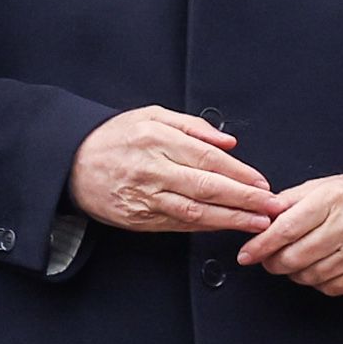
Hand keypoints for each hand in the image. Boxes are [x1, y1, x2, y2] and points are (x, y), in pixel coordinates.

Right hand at [72, 105, 279, 236]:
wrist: (71, 163)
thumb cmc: (114, 138)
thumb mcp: (150, 116)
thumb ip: (192, 127)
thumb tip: (228, 142)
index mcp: (156, 139)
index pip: (207, 159)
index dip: (239, 173)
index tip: (262, 182)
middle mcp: (151, 169)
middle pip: (206, 187)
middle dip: (244, 199)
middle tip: (271, 206)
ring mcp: (144, 197)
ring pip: (195, 211)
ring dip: (231, 219)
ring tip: (258, 222)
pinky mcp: (138, 218)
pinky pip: (178, 224)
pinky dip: (206, 227)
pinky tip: (227, 226)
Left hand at [241, 170, 342, 295]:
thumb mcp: (322, 186)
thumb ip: (289, 201)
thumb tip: (259, 216)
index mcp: (332, 199)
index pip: (286, 229)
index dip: (261, 245)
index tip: (247, 254)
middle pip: (294, 257)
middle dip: (273, 262)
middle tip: (268, 258)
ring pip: (309, 276)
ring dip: (294, 272)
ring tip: (296, 260)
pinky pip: (329, 287)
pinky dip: (316, 281)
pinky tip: (319, 267)